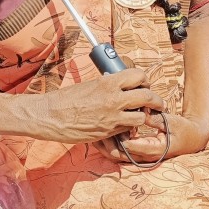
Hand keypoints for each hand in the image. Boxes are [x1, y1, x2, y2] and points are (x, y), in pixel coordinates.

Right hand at [29, 68, 164, 143]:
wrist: (50, 116)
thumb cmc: (67, 99)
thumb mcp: (91, 84)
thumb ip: (109, 85)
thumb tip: (122, 85)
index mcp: (109, 82)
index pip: (139, 76)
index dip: (145, 80)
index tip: (144, 85)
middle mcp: (114, 99)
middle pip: (148, 97)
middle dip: (156, 101)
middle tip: (158, 104)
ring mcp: (112, 117)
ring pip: (141, 117)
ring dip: (143, 116)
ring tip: (139, 116)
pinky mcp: (108, 132)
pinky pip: (127, 130)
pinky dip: (129, 128)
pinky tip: (124, 125)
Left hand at [106, 112, 208, 162]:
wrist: (191, 139)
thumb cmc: (183, 129)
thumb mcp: (172, 122)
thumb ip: (156, 119)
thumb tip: (142, 113)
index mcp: (155, 149)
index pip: (131, 146)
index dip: (120, 135)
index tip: (113, 123)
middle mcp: (146, 156)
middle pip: (120, 154)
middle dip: (108, 143)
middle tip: (99, 129)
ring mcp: (141, 156)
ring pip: (118, 156)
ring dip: (106, 145)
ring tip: (96, 133)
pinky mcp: (138, 152)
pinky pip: (120, 152)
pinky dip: (111, 144)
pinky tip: (103, 134)